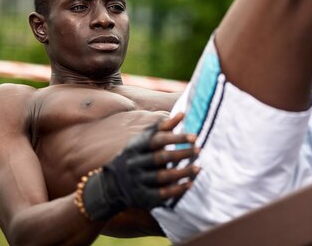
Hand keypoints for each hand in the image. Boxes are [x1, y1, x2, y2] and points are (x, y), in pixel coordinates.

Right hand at [81, 113, 198, 220]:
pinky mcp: (142, 197)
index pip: (158, 140)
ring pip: (162, 177)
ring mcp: (137, 181)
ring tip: (199, 167)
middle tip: (199, 150)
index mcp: (135, 147)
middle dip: (182, 154)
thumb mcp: (144, 140)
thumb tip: (182, 113)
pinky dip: (177, 189)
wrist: (112, 185)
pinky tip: (189, 184)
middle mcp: (134, 163)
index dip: (176, 138)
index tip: (195, 136)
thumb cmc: (137, 155)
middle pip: (160, 158)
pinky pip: (162, 194)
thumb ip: (163, 127)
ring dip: (183, 172)